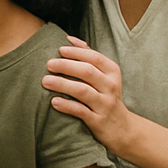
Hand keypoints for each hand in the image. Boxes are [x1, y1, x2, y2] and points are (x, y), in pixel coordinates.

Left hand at [42, 35, 131, 153]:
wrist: (122, 129)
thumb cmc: (106, 96)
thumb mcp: (104, 75)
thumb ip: (88, 56)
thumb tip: (69, 39)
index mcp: (112, 72)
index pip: (94, 57)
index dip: (76, 52)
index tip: (59, 50)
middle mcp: (111, 86)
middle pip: (87, 72)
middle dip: (66, 66)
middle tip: (48, 64)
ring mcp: (105, 104)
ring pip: (83, 91)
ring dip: (62, 84)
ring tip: (45, 81)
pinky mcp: (98, 121)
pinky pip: (81, 111)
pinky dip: (67, 106)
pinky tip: (54, 101)